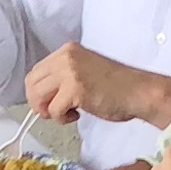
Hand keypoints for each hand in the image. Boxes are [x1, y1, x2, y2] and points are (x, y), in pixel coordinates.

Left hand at [24, 45, 170, 131]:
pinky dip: (62, 118)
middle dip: (38, 103)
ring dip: (49, 111)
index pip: (36, 72)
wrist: (139, 91)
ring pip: (38, 96)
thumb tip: (41, 96)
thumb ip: (63, 78)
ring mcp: (69, 71)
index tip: (48, 103)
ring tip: (67, 114)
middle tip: (53, 113)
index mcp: (67, 51)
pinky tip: (77, 115)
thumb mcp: (84, 72)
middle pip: (31, 83)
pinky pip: (53, 109)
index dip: (37, 92)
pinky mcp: (75, 88)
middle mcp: (65, 57)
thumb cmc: (116, 87)